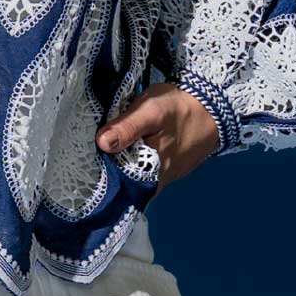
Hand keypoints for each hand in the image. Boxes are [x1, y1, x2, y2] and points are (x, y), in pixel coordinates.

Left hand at [95, 83, 221, 189]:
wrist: (213, 110)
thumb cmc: (180, 109)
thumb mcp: (152, 110)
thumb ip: (127, 127)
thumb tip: (102, 143)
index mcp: (149, 173)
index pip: (114, 186)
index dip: (96, 175)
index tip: (82, 162)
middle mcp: (154, 184)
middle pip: (121, 184)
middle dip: (104, 171)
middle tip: (88, 153)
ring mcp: (160, 180)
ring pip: (130, 179)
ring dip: (116, 167)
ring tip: (102, 150)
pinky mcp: (164, 173)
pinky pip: (141, 174)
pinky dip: (130, 164)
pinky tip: (122, 151)